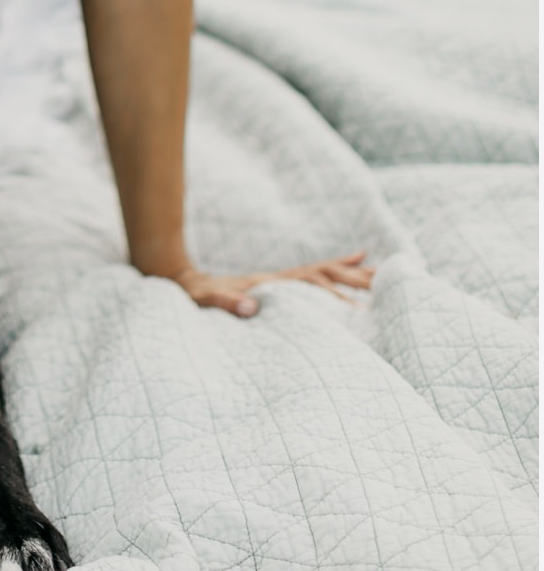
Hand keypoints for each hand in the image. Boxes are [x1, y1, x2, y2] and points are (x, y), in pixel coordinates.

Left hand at [170, 251, 373, 318]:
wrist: (181, 280)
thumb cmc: (193, 295)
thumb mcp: (205, 300)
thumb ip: (225, 301)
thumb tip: (252, 306)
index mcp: (269, 283)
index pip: (311, 281)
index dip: (336, 288)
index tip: (364, 299)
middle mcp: (278, 278)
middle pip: (324, 274)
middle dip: (355, 278)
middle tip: (389, 282)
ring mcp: (278, 280)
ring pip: (322, 273)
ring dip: (350, 274)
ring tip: (381, 274)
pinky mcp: (275, 285)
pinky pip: (312, 277)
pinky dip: (334, 269)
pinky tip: (353, 263)